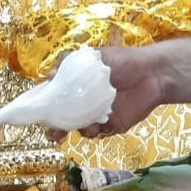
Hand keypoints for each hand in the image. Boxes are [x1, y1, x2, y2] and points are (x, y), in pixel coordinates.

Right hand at [49, 44, 165, 140]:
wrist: (153, 76)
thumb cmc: (124, 62)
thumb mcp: (95, 57)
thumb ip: (71, 65)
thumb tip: (49, 76)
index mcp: (78, 84)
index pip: (57, 95)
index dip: (46, 103)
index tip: (37, 108)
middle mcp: (84, 100)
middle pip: (62, 116)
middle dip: (53, 125)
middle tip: (50, 131)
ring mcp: (95, 114)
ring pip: (76, 127)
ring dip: (71, 129)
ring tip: (69, 129)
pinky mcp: (107, 126)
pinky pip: (94, 133)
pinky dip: (91, 131)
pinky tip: (95, 125)